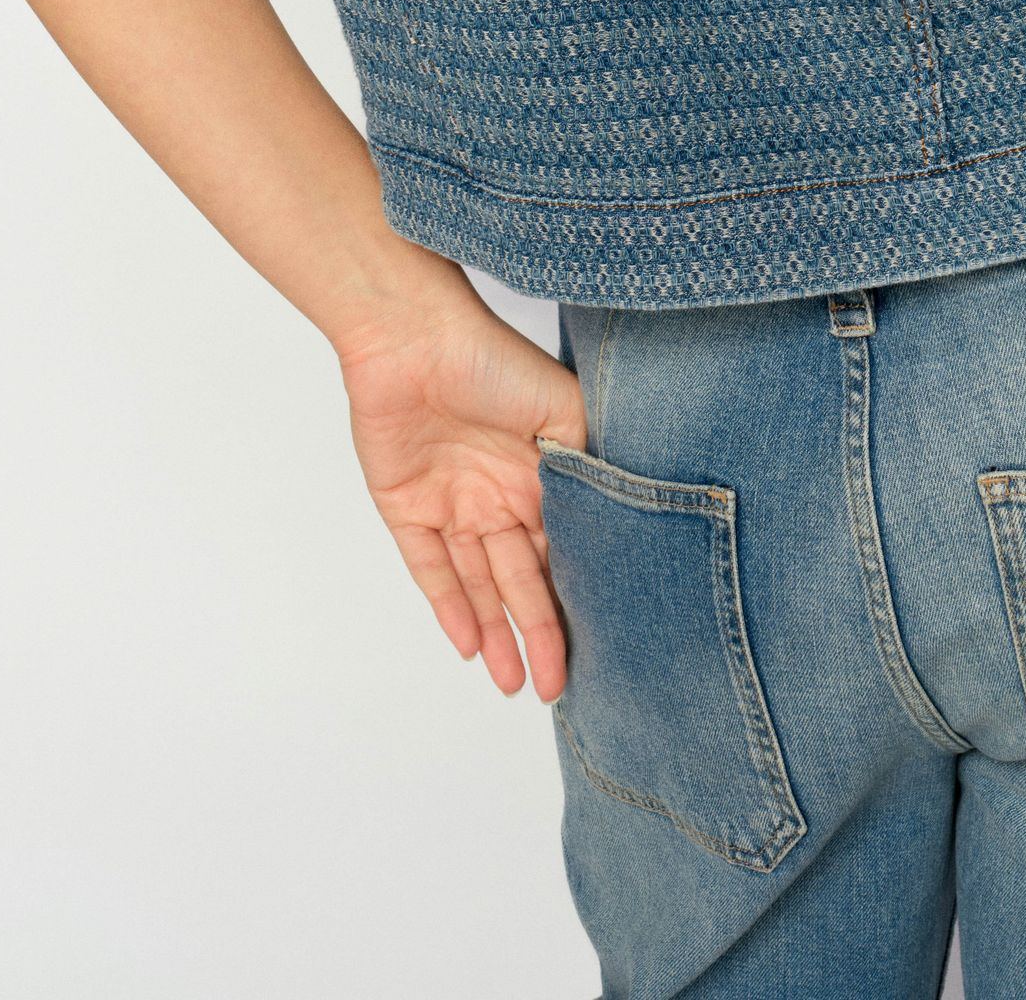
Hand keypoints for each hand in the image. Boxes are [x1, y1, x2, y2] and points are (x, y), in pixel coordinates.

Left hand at [337, 290, 589, 701]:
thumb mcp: (562, 410)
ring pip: (479, 584)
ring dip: (496, 633)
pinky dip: (449, 606)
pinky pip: (430, 570)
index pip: (562, 550)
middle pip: (521, 579)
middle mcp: (498, 496)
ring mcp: (453, 504)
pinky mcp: (407, 508)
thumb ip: (587, 468)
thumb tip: (619, 524)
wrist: (411, 337)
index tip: (601, 644)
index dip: (576, 597)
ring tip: (515, 683)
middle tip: (556, 687)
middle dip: (540, 633)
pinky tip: (468, 646)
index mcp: (539, 474)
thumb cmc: (492, 360)